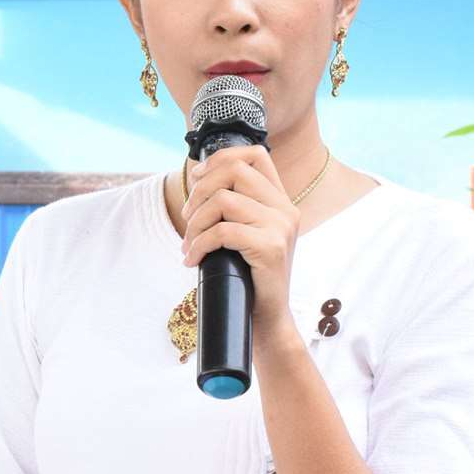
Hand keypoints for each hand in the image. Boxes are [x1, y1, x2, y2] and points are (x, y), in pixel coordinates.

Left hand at [180, 145, 300, 338]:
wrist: (268, 318)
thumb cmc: (248, 276)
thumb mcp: (245, 234)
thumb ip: (234, 208)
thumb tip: (197, 180)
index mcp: (280, 200)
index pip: (256, 155)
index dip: (221, 158)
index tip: (197, 178)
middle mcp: (285, 208)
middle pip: (234, 171)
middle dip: (199, 191)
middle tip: (187, 219)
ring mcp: (280, 226)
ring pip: (223, 201)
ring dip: (195, 223)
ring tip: (189, 245)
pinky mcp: (270, 247)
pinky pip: (222, 232)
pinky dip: (198, 244)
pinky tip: (193, 260)